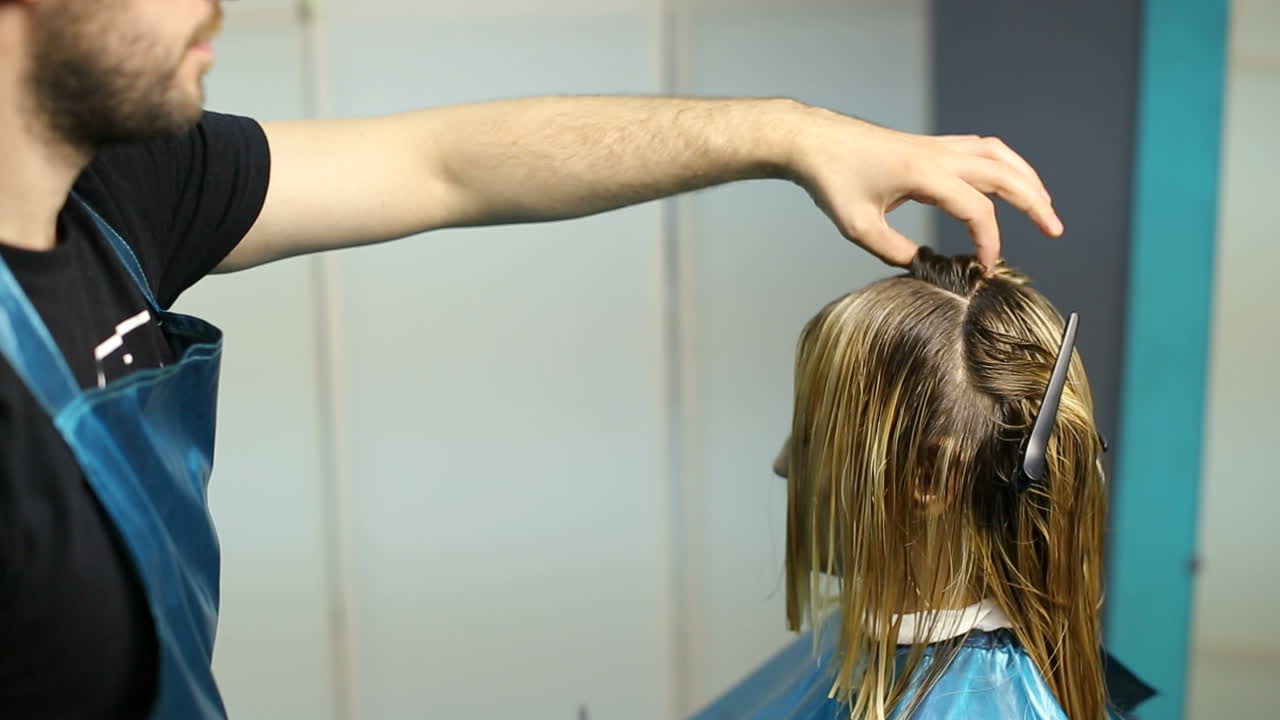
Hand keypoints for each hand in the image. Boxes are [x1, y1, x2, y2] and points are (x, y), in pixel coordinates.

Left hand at [786, 106, 1063, 269]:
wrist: (815, 141)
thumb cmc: (832, 181)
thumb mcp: (858, 227)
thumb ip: (895, 251)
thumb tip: (926, 267)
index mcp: (924, 175)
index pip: (976, 209)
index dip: (990, 242)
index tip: (987, 269)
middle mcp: (939, 155)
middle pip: (1003, 174)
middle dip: (1034, 202)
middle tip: (1056, 229)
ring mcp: (937, 146)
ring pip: (998, 155)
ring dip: (1026, 178)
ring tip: (1044, 204)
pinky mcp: (932, 145)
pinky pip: (982, 149)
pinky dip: (1005, 165)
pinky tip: (1010, 182)